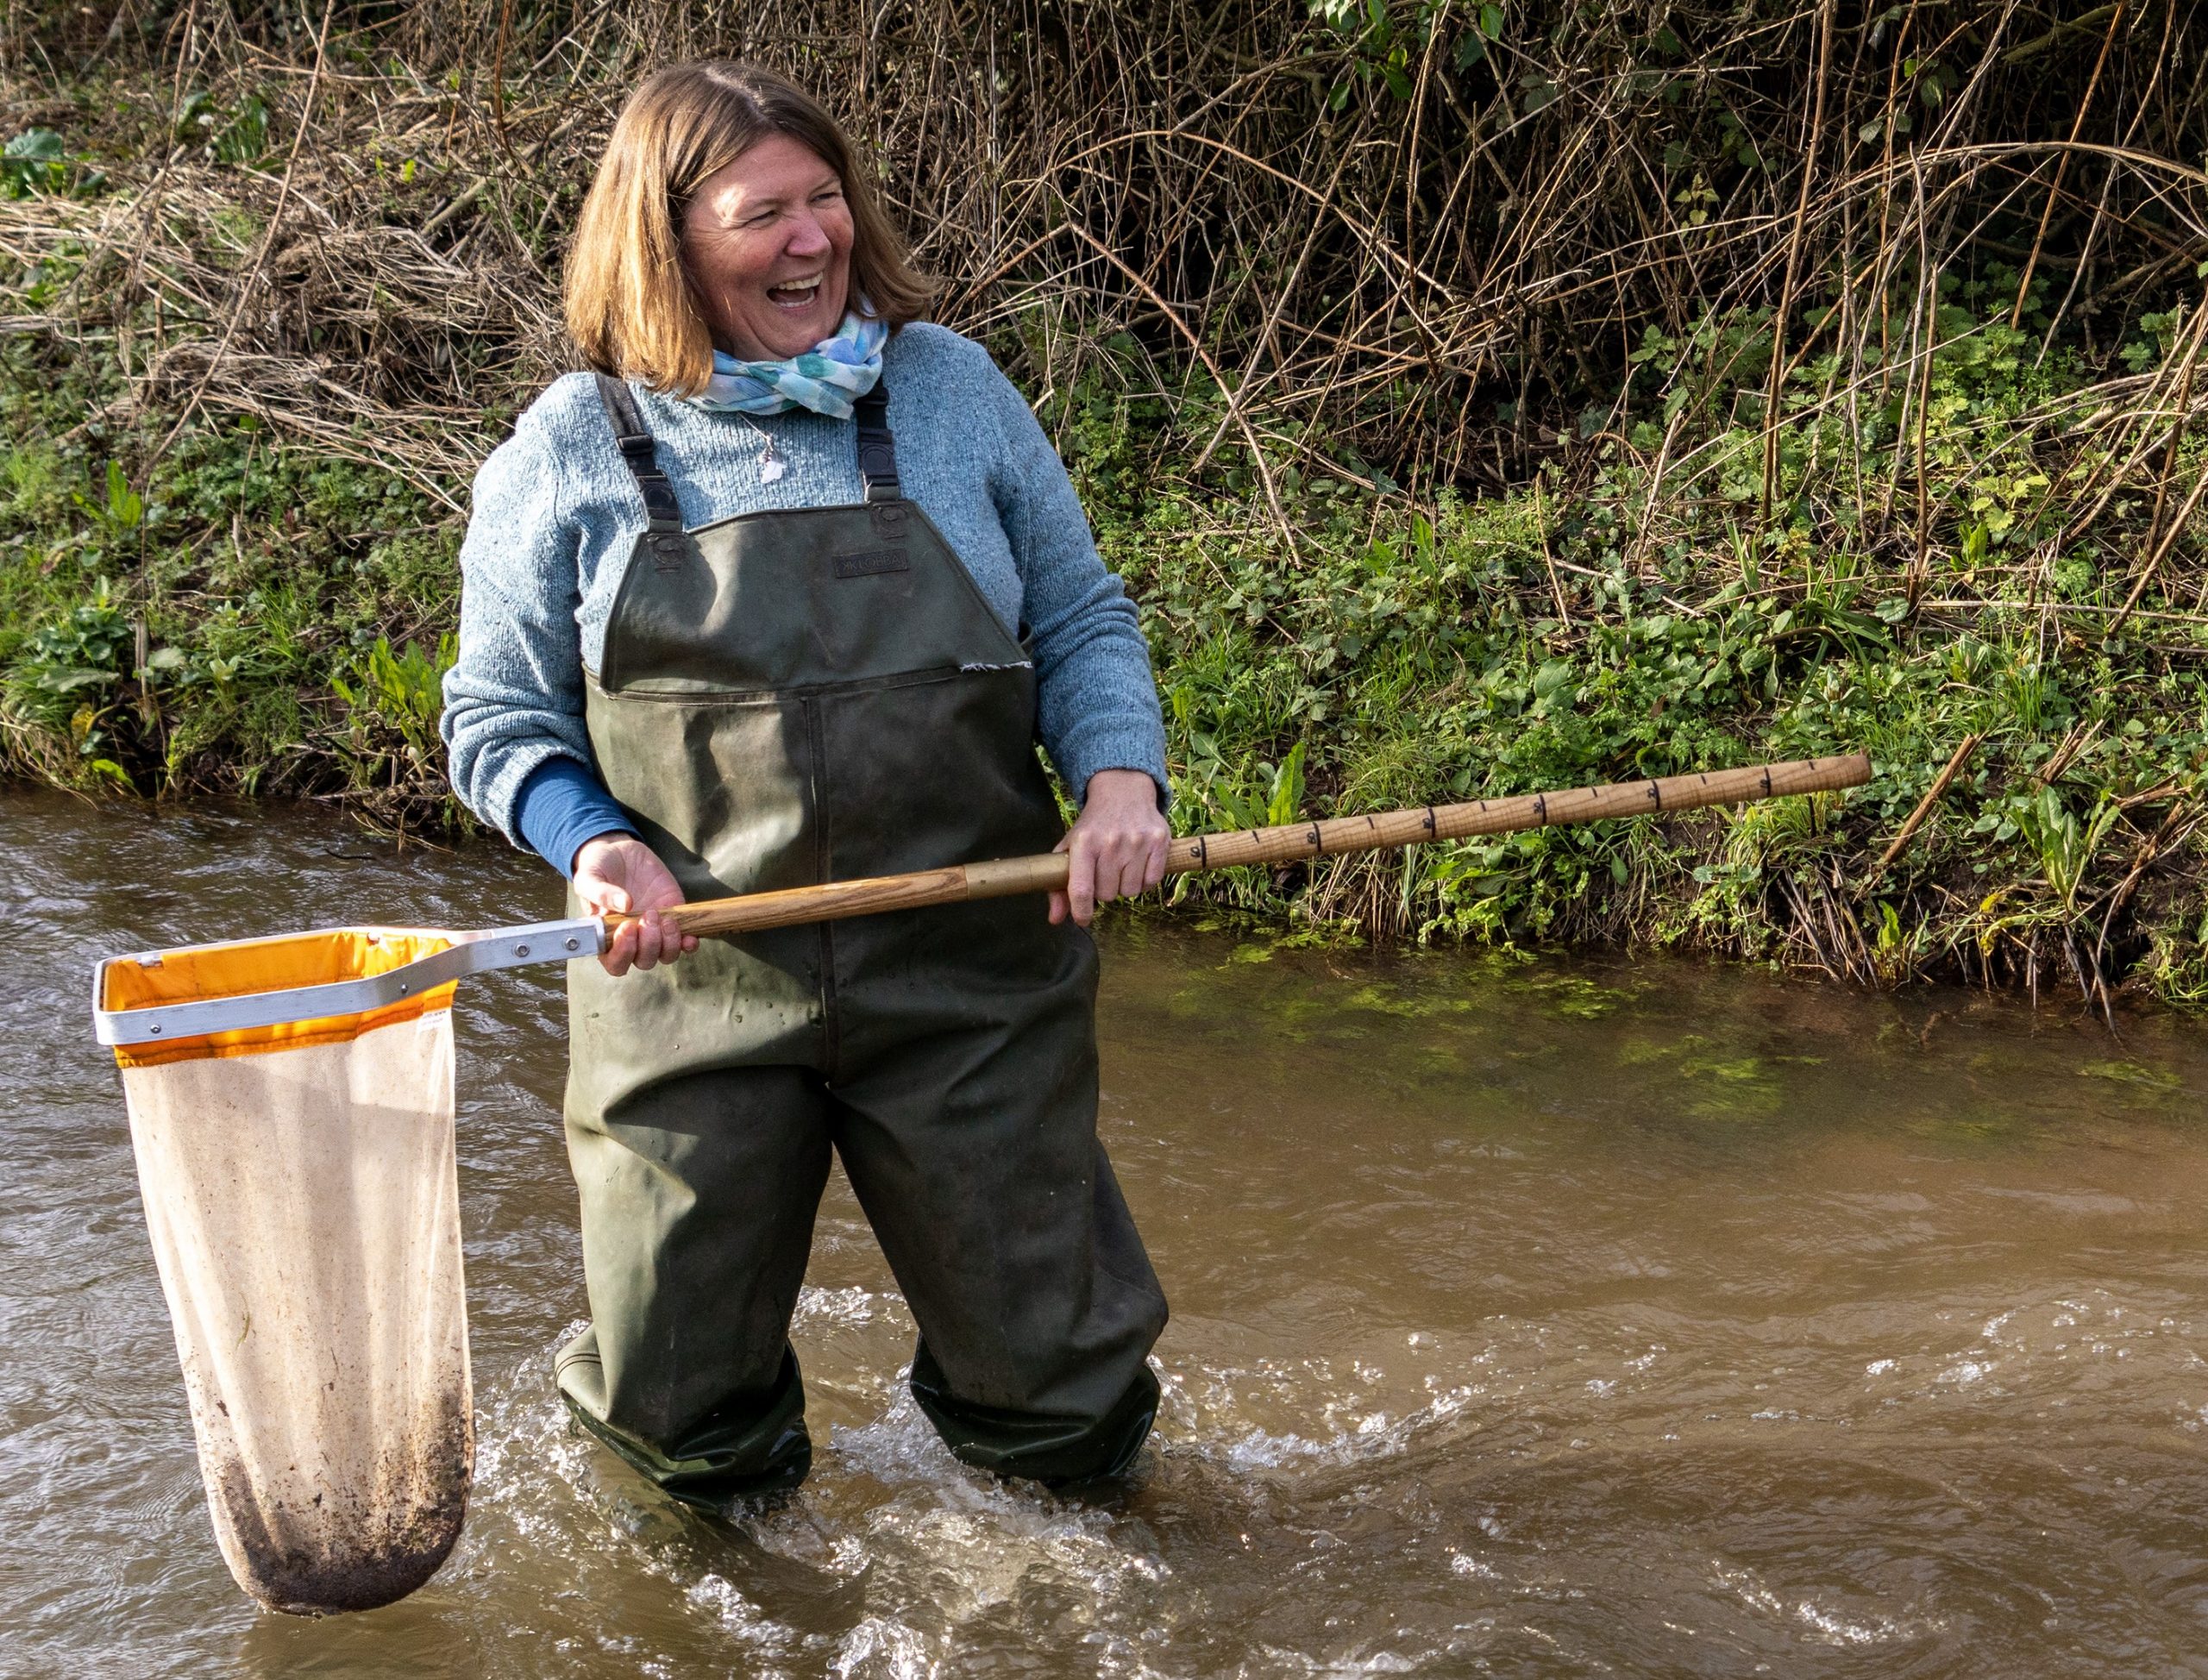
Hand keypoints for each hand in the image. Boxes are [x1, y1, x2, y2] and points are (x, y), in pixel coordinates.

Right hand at [572, 832, 698, 975]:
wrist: (620, 853)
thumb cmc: (599, 869)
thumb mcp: (589, 877)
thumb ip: (599, 892)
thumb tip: (624, 905)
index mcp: (607, 937)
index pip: (615, 963)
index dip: (623, 953)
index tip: (627, 927)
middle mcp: (632, 940)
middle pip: (644, 961)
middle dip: (649, 944)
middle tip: (648, 915)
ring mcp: (654, 931)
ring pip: (666, 955)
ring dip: (669, 943)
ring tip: (665, 918)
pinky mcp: (673, 918)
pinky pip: (685, 942)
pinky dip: (689, 944)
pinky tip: (690, 937)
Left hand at [1050, 769, 1169, 926]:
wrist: (1123, 792)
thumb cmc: (1093, 826)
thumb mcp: (1070, 848)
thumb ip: (1058, 886)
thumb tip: (1055, 920)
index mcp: (1084, 843)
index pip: (1081, 889)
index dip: (1081, 911)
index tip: (1083, 919)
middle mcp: (1110, 841)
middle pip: (1108, 895)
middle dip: (1105, 890)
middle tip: (1104, 872)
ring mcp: (1137, 841)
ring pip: (1131, 891)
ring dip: (1125, 885)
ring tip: (1121, 866)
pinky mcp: (1159, 841)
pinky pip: (1151, 882)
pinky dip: (1144, 880)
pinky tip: (1138, 864)